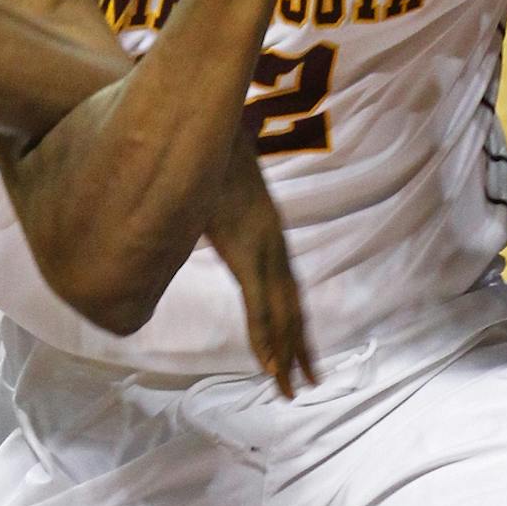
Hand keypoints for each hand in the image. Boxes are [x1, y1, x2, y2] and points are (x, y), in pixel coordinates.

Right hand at [205, 144, 314, 397]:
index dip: (293, 321)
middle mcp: (271, 241)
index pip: (284, 287)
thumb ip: (208, 196)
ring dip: (286, 352)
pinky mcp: (245, 246)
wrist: (206, 117)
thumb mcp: (209, 183)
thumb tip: (196, 191)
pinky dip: (266, 334)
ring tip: (291, 388)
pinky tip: (270, 363)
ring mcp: (261, 244)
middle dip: (299, 347)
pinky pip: (258, 301)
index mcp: (265, 231)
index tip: (299, 352)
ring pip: (280, 310)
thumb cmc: (205, 145)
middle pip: (291, 305)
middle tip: (309, 383)